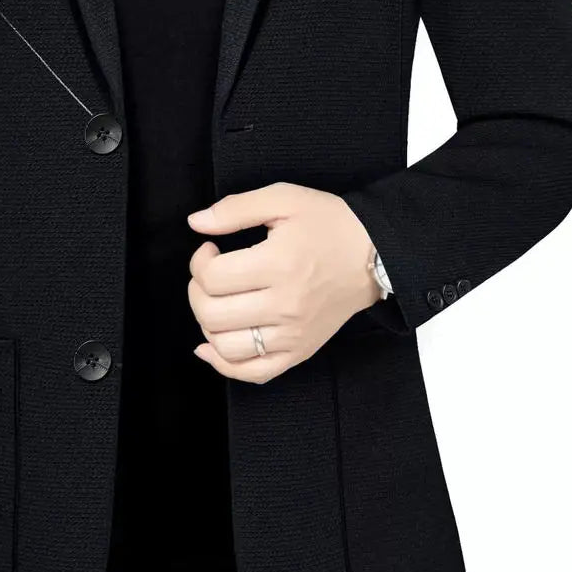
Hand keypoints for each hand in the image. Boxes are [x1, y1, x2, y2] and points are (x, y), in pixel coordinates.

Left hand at [186, 182, 379, 383]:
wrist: (375, 254)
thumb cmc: (329, 224)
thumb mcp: (284, 198)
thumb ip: (235, 209)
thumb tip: (195, 223)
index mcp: (279, 264)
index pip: (212, 278)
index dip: (199, 262)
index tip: (211, 250)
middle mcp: (285, 306)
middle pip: (213, 314)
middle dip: (197, 291)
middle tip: (210, 274)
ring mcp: (293, 334)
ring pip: (226, 347)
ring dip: (207, 324)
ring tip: (218, 302)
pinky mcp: (300, 351)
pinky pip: (253, 373)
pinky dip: (224, 364)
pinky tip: (211, 346)